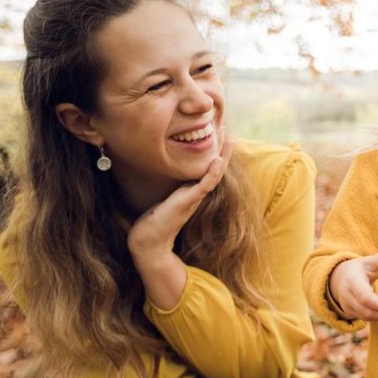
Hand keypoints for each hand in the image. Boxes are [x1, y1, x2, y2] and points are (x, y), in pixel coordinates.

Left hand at [127, 129, 231, 257]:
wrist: (149, 243)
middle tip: (228, 134)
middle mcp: (195, 195)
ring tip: (228, 141)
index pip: (206, 171)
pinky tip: (217, 160)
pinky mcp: (187, 202)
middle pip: (215, 170)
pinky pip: (204, 184)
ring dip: (222, 158)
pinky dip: (212, 172)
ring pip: (214, 175)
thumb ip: (167, 191)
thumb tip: (160, 178)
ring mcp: (193, 198)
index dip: (214, 156)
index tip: (217, 139)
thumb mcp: (162, 201)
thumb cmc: (152, 224)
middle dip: (223, 153)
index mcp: (190, 193)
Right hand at [328, 253, 377, 320]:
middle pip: (367, 311)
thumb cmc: (358, 269)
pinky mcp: (349, 312)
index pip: (365, 298)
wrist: (339, 277)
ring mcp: (347, 306)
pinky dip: (377, 317)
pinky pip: (364, 318)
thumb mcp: (368, 261)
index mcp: (352, 282)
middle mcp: (347, 296)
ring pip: (366, 317)